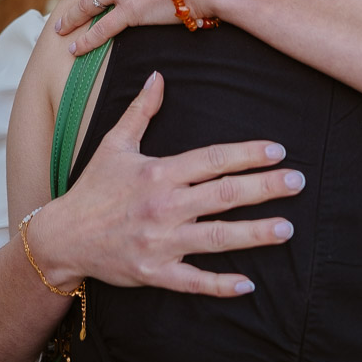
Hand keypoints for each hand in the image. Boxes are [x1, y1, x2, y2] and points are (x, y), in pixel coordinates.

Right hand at [27, 71, 301, 296]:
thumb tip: (158, 76)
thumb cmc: (93, 188)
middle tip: (298, 182)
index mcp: (157, 172)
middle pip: (224, 195)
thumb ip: (140, 111)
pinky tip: (248, 284)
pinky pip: (193, 280)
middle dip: (265, 188)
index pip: (212, 159)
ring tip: (287, 229)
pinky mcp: (155, 272)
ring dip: (254, 234)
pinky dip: (219, 285)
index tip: (277, 151)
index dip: (247, 154)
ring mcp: (160, 241)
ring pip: (216, 237)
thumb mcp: (114, 145)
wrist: (63, 236)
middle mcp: (163, 206)